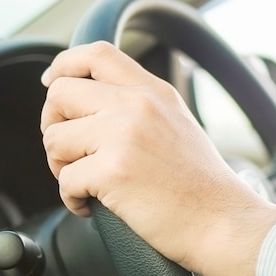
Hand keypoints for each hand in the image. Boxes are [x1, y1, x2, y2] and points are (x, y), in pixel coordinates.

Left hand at [40, 41, 275, 275]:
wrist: (225, 221)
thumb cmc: (204, 187)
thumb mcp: (179, 126)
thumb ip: (142, 109)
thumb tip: (94, 110)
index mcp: (155, 93)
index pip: (97, 53)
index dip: (64, 65)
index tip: (51, 82)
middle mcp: (139, 105)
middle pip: (60, 93)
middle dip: (52, 125)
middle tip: (70, 153)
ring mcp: (125, 135)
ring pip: (54, 139)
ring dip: (61, 167)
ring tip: (87, 185)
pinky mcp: (114, 171)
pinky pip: (64, 181)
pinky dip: (72, 199)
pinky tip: (93, 207)